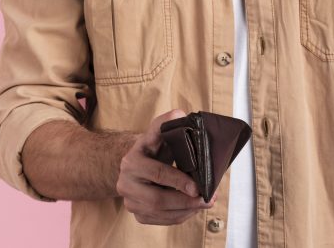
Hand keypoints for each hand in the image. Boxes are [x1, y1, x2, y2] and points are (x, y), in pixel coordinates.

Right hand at [116, 109, 216, 224]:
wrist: (138, 163)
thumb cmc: (154, 146)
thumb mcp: (159, 131)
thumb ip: (168, 121)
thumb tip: (180, 114)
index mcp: (132, 161)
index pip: (157, 173)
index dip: (178, 181)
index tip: (197, 187)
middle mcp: (125, 183)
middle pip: (157, 199)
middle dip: (185, 201)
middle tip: (207, 199)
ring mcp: (129, 201)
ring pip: (158, 212)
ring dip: (185, 210)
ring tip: (205, 203)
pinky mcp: (136, 213)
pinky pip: (158, 220)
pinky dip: (178, 216)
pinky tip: (192, 209)